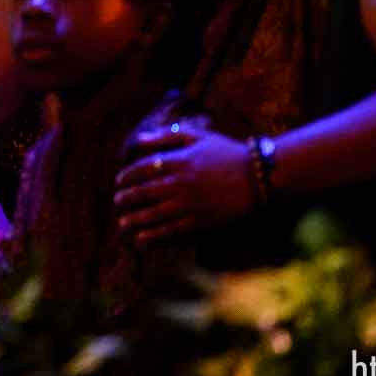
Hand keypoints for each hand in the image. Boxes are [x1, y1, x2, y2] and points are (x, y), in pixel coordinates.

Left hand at [113, 124, 255, 245]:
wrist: (258, 177)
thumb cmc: (227, 153)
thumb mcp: (198, 137)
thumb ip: (168, 136)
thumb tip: (139, 139)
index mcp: (179, 161)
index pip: (143, 169)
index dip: (127, 176)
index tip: (118, 181)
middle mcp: (181, 183)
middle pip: (144, 192)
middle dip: (127, 198)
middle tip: (117, 202)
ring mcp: (190, 204)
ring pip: (154, 214)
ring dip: (135, 219)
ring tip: (123, 223)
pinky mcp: (200, 221)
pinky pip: (171, 230)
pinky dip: (154, 235)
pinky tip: (142, 238)